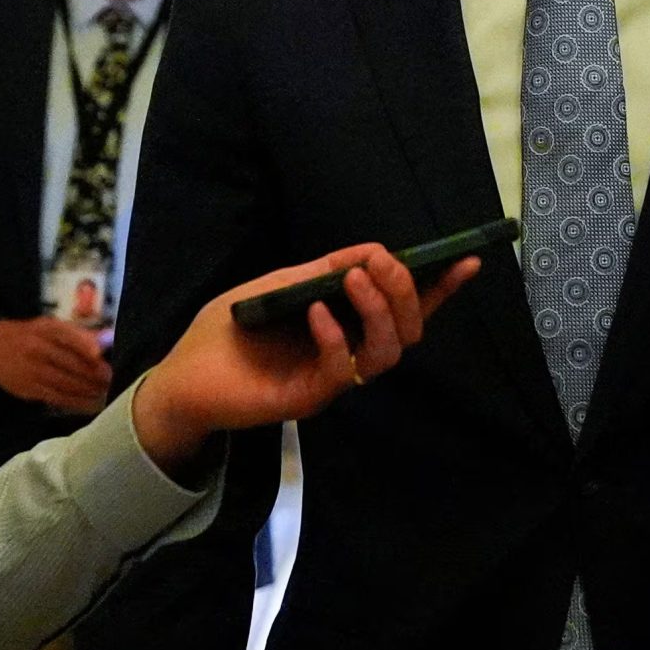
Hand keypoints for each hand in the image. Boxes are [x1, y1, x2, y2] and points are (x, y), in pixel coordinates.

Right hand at [0, 315, 112, 413]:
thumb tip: (105, 338)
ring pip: (66, 383)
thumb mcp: (46, 325)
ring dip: (88, 390)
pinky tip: (90, 404)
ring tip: (106, 392)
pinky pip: (57, 397)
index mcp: (44, 330)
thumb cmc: (25, 335)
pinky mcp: (29, 389)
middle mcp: (38, 350)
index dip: (84, 346)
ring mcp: (33, 371)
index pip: (67, 337)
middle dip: (94, 373)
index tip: (100, 355)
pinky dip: (75, 402)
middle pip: (70, 363)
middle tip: (113, 378)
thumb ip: (74, 333)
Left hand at [131, 244, 480, 480]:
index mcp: (348, 325)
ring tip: (354, 281)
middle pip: (407, 330)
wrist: (182, 375)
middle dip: (404, 291)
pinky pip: (341, 369)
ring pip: (387, 353)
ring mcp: (332, 378)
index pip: (405, 309)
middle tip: (380, 265)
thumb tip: (371, 251)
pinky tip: (316, 312)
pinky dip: (336, 335)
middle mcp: (350, 353)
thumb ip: (321, 270)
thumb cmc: (228, 330)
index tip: (467, 260)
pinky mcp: (308, 398)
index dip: (440, 288)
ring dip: (379, 310)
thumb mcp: (277, 285)